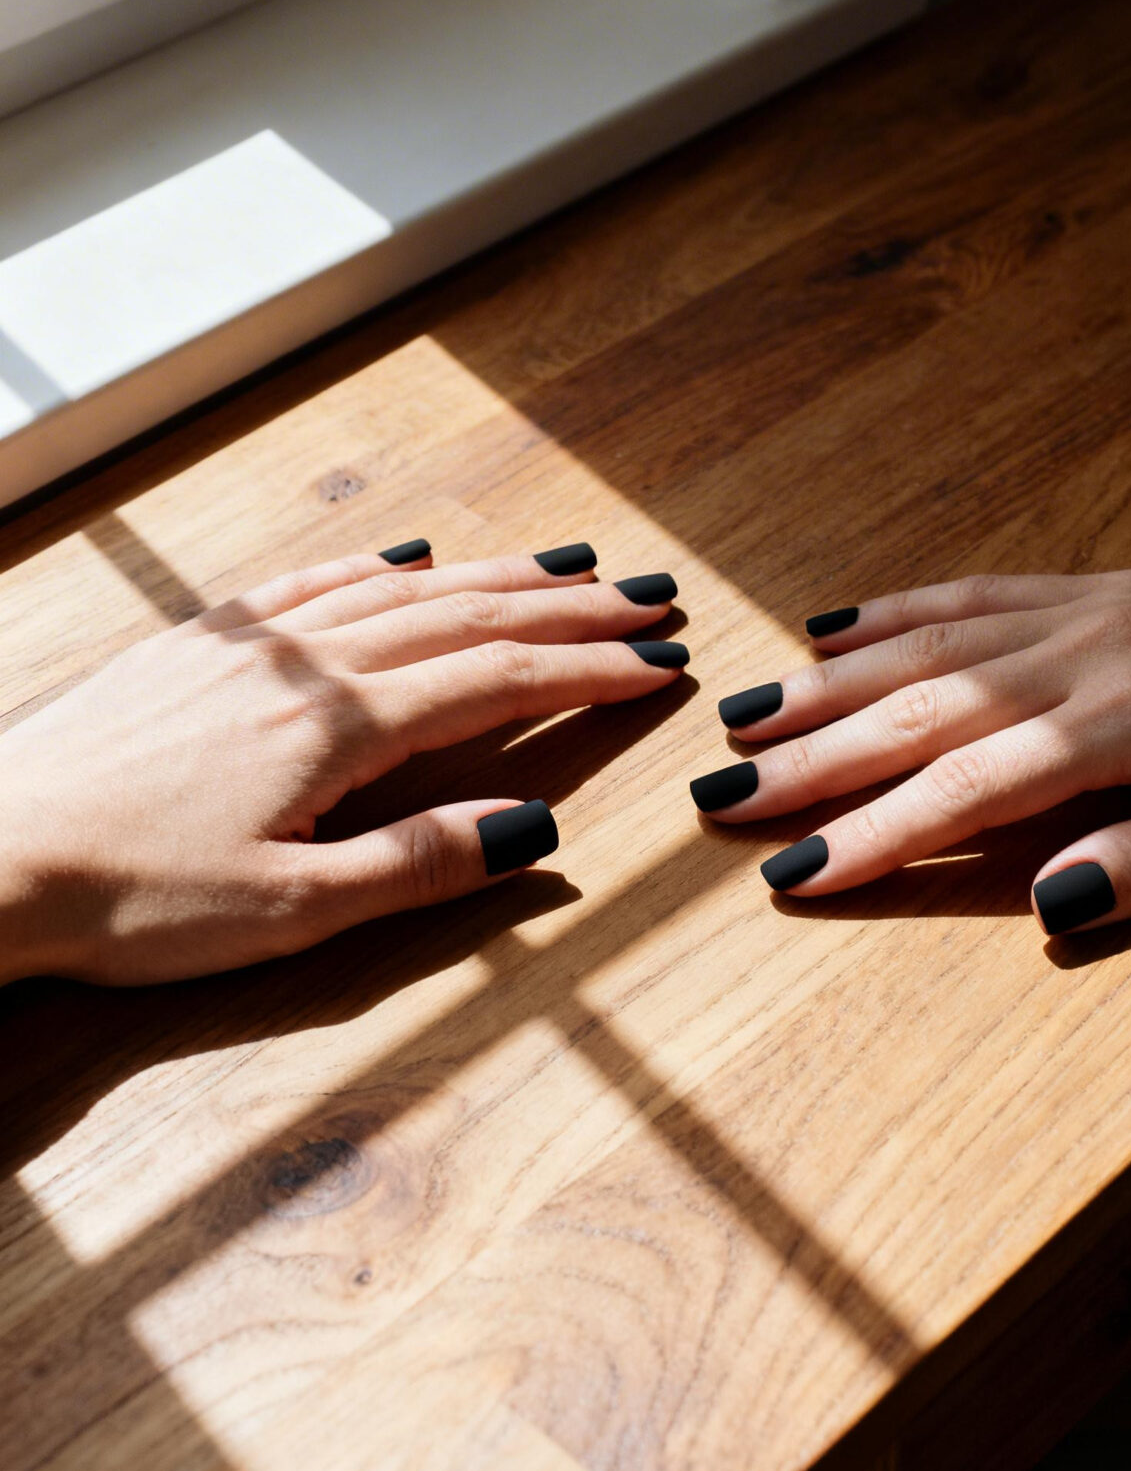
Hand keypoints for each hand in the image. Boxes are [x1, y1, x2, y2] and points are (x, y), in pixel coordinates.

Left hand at [0, 543, 685, 985]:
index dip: (588, 672)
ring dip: (493, 577)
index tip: (658, 665)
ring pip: (401, 589)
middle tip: (646, 600)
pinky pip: (312, 583)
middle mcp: (310, 664)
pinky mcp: (202, 644)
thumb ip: (419, 863)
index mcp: (342, 726)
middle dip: (566, 612)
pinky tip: (408, 558)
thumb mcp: (290, 912)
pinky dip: (378, 567)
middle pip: (466, 618)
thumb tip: (534, 829)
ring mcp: (253, 643)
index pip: (498, 680)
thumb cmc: (132, 898)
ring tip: (564, 571)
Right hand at [690, 571, 1130, 934]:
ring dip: (831, 684)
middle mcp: (1088, 653)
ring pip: (931, 646)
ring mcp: (1089, 610)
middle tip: (719, 792)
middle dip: (814, 757)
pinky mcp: (1101, 587)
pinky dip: (898, 611)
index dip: (874, 834)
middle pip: (922, 710)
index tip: (792, 871)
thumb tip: (1044, 905)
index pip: (968, 788)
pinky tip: (835, 630)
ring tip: (743, 717)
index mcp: (1128, 723)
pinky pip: (978, 593)